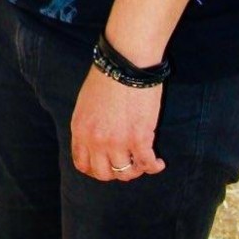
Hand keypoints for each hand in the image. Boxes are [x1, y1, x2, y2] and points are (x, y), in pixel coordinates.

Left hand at [70, 66, 165, 181]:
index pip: (83, 164)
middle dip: (115, 172)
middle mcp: (96, 140)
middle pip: (104, 174)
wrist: (124, 64)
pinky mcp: (139, 138)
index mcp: (80, 129)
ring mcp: (117, 141)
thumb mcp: (85, 104)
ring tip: (143, 162)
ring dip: (136, 170)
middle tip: (126, 165)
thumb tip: (96, 143)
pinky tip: (158, 162)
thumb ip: (88, 126)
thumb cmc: (106, 78)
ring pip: (126, 173)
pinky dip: (154, 167)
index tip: (107, 167)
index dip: (96, 170)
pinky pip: (147, 165)